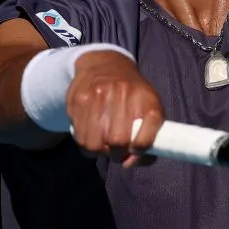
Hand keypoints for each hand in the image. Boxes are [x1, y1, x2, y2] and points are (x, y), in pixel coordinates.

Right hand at [67, 49, 163, 167]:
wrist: (105, 64)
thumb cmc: (132, 95)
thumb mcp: (149, 108)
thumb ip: (147, 138)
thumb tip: (130, 163)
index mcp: (148, 100)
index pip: (146, 136)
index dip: (141, 151)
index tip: (135, 151)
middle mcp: (125, 94)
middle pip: (118, 141)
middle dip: (117, 153)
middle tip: (117, 151)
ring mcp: (100, 95)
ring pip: (94, 144)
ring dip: (99, 151)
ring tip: (103, 144)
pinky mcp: (79, 99)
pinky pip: (79, 136)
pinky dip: (85, 143)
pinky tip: (91, 134)